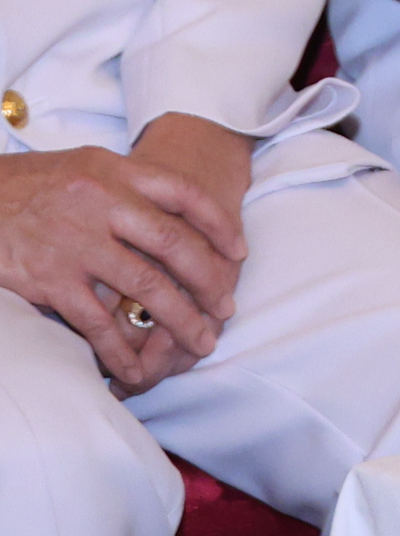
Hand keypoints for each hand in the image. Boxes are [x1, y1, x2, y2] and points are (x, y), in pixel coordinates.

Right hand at [0, 132, 251, 392]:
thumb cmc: (25, 185)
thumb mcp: (81, 167)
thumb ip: (125, 186)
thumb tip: (175, 211)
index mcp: (114, 172)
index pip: (185, 195)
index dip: (219, 225)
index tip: (238, 252)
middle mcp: (101, 203)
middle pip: (175, 244)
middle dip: (209, 281)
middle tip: (227, 308)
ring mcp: (76, 242)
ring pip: (146, 286)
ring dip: (180, 319)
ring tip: (201, 342)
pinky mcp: (49, 278)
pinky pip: (96, 321)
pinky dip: (120, 349)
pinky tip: (135, 368)